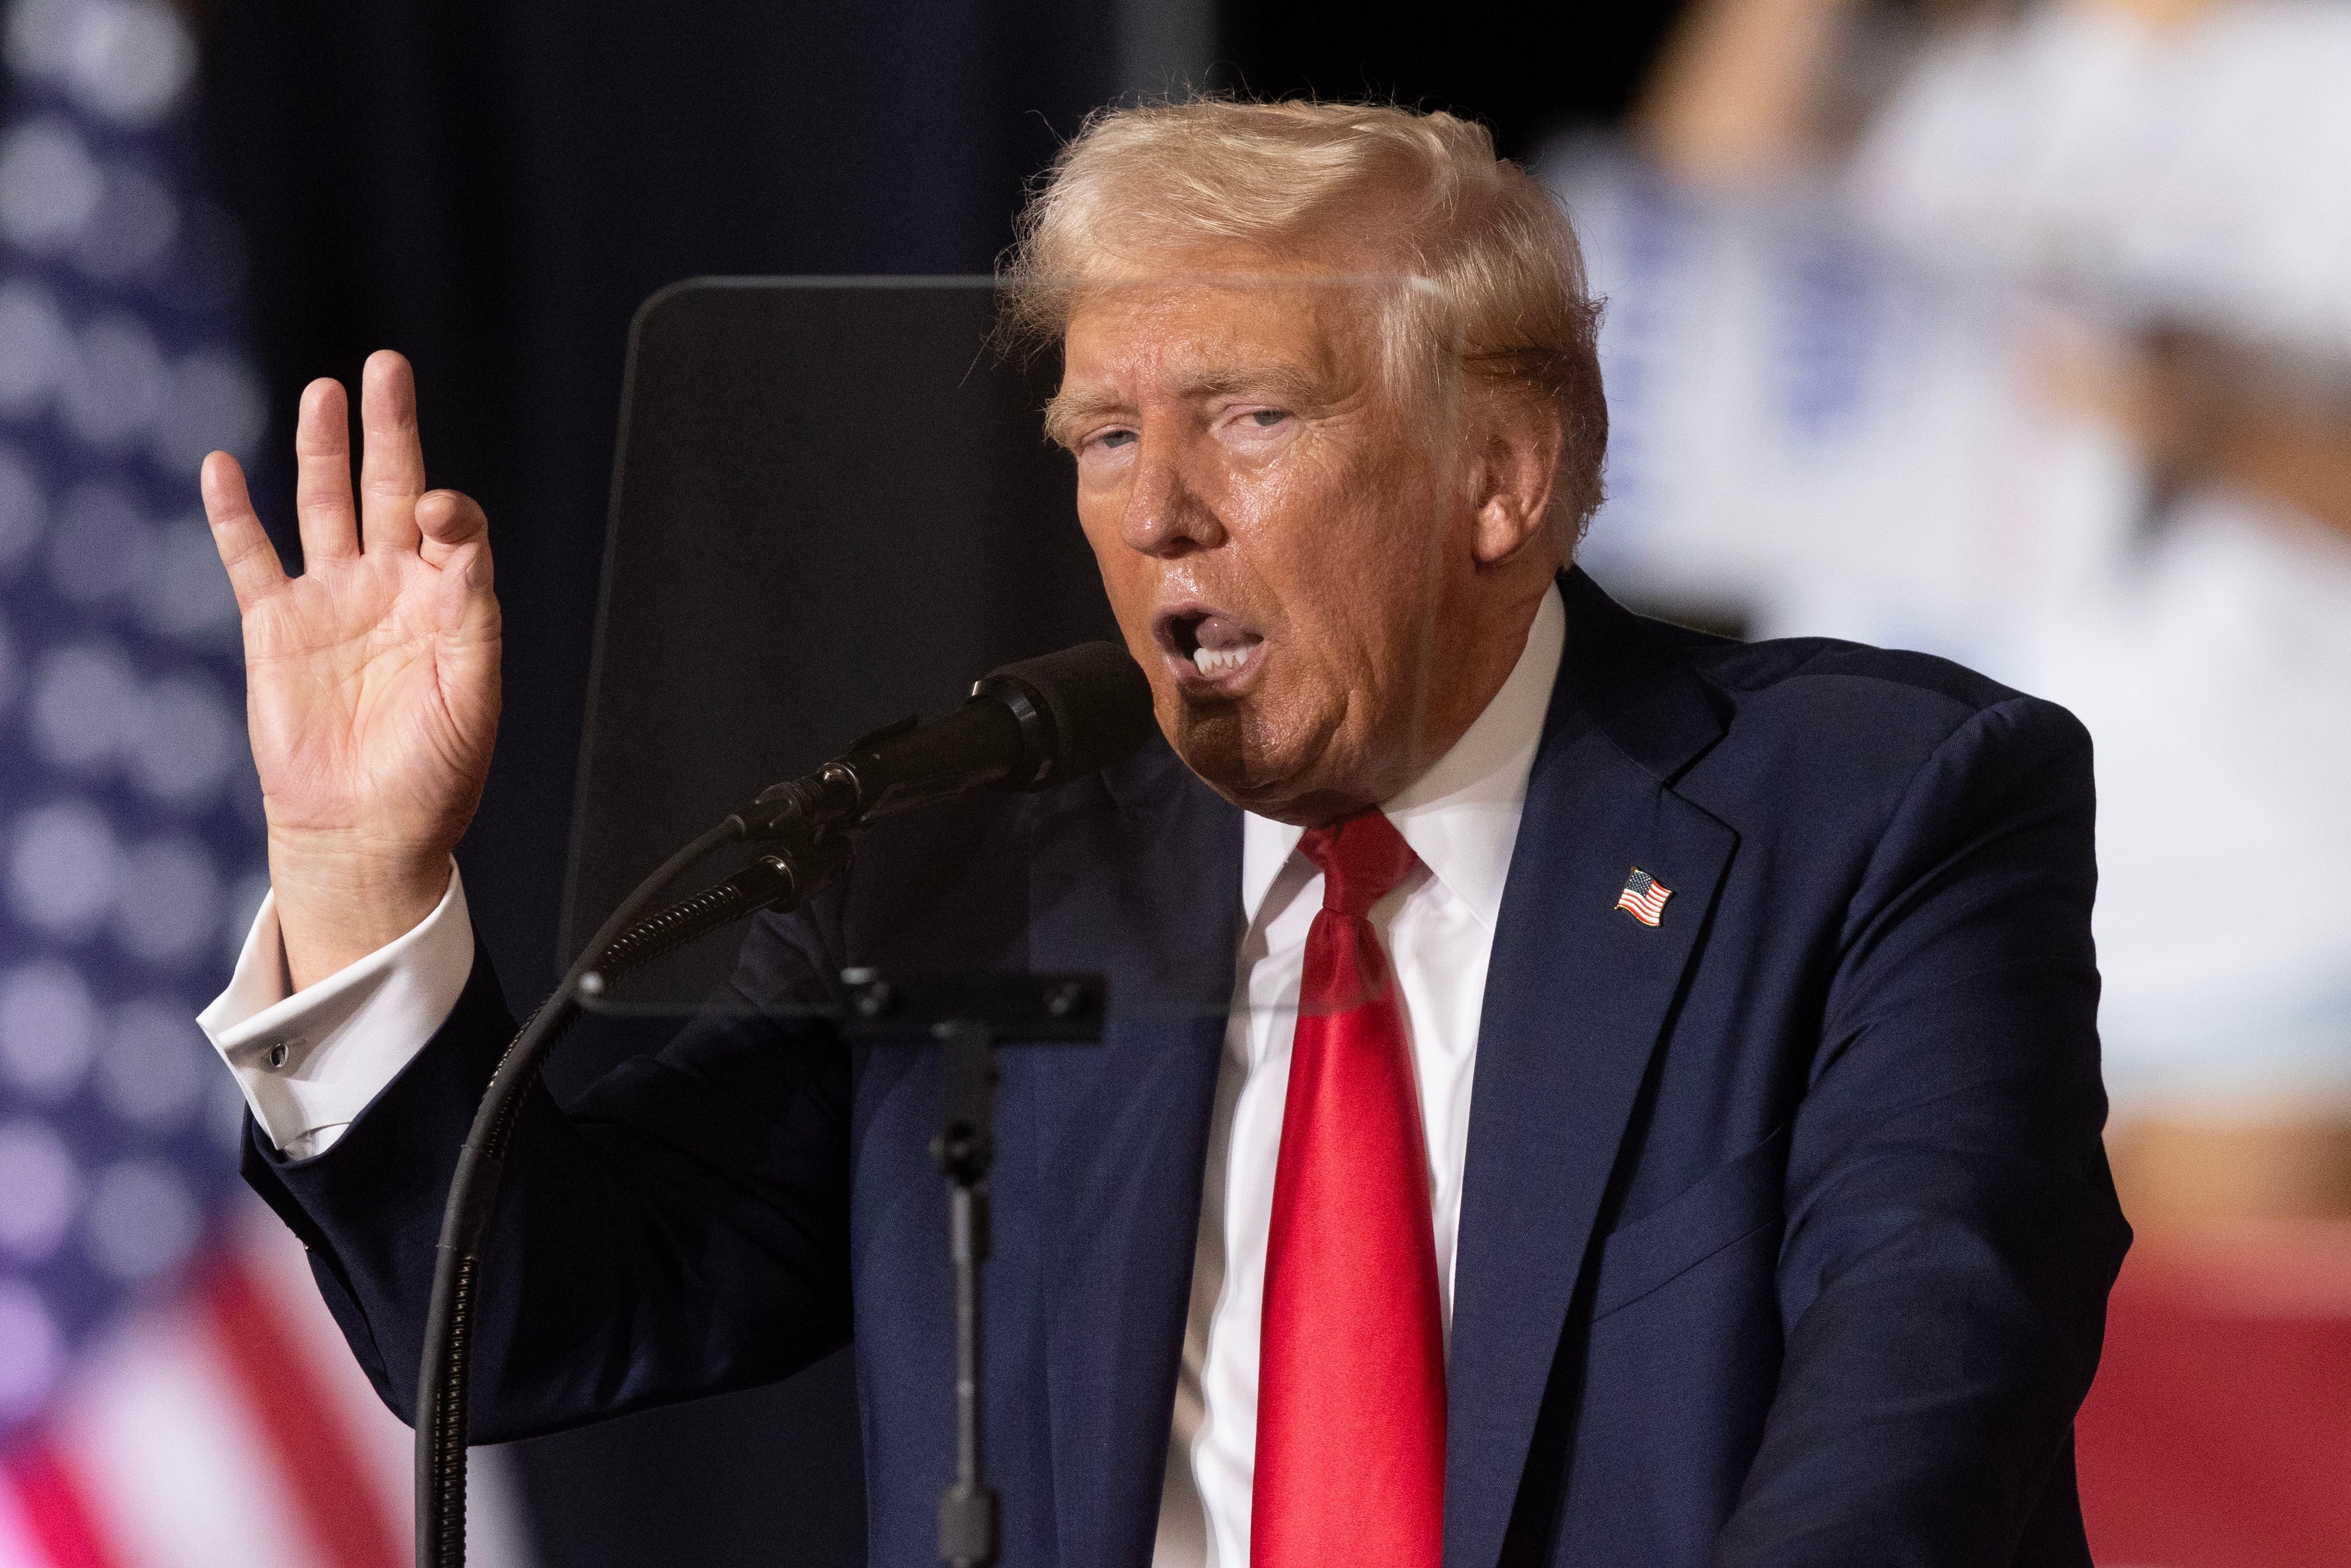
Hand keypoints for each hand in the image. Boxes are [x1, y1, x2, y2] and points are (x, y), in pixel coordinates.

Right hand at [203, 350, 500, 989]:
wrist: (370, 832)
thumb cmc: (437, 773)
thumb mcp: (474, 689)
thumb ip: (471, 606)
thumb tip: (453, 531)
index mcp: (449, 603)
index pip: (451, 526)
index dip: (446, 506)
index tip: (434, 509)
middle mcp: (391, 590)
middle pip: (388, 491)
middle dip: (389, 430)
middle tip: (388, 367)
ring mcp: (331, 602)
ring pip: (324, 508)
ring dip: (323, 451)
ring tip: (325, 393)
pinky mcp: (276, 628)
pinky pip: (251, 558)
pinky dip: (236, 514)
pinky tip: (226, 468)